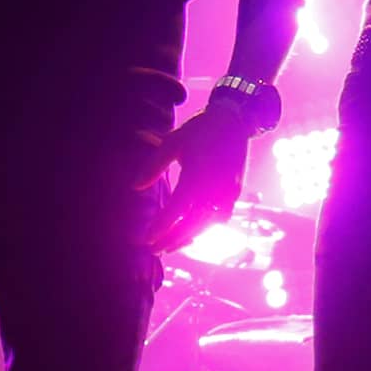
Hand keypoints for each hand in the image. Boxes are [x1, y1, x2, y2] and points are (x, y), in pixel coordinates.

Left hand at [150, 100, 256, 239]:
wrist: (235, 121)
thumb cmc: (200, 130)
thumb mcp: (172, 142)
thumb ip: (153, 166)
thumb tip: (135, 187)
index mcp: (197, 173)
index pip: (178, 207)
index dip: (163, 225)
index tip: (148, 237)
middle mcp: (215, 187)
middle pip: (193, 222)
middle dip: (173, 238)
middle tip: (155, 249)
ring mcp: (228, 192)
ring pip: (207, 224)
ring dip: (189, 237)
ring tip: (170, 246)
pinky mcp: (234, 193)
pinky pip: (219, 217)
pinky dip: (205, 228)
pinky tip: (193, 233)